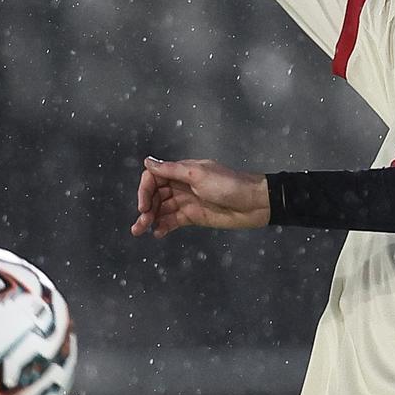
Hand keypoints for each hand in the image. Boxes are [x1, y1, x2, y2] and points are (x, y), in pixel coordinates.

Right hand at [131, 157, 268, 235]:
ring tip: (140, 230)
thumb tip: (148, 161)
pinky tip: (157, 233)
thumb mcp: (199, 174)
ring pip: (162, 209)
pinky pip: (173, 221)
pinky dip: (163, 226)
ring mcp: (187, 202)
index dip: (145, 190)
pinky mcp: (193, 217)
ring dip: (150, 219)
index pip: (154, 177)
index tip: (143, 205)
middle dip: (146, 207)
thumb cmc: (229, 184)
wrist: (254, 203)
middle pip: (155, 194)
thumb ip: (172, 170)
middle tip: (142, 220)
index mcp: (182, 171)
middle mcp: (181, 185)